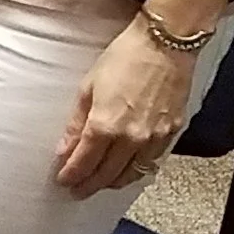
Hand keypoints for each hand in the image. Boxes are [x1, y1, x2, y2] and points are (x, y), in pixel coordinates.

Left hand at [55, 16, 197, 196]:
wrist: (165, 45)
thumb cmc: (125, 57)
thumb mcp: (89, 86)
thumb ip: (76, 123)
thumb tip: (64, 149)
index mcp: (106, 125)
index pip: (84, 163)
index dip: (71, 175)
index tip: (63, 180)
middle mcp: (131, 139)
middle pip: (106, 175)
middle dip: (88, 185)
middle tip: (77, 189)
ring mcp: (153, 139)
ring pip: (129, 175)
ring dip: (111, 182)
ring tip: (98, 183)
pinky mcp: (171, 135)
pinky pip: (150, 164)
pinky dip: (135, 171)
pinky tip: (126, 170)